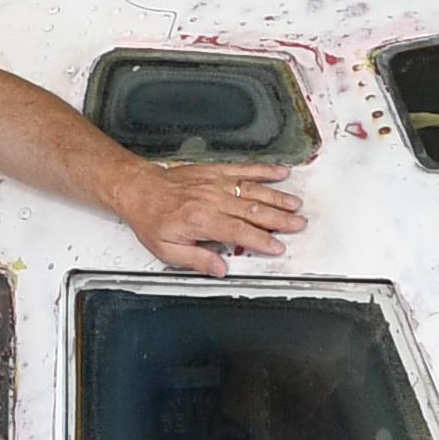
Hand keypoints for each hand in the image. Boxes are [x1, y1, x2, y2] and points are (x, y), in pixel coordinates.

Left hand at [116, 158, 305, 274]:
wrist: (140, 189)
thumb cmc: (152, 219)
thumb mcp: (168, 250)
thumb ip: (197, 259)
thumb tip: (220, 269)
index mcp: (201, 220)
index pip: (239, 232)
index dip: (261, 240)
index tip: (277, 247)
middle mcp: (211, 199)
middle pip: (253, 211)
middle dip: (279, 219)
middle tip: (298, 225)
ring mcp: (216, 183)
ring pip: (253, 191)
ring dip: (277, 198)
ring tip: (295, 205)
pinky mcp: (216, 172)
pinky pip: (243, 170)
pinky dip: (263, 170)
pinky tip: (280, 173)